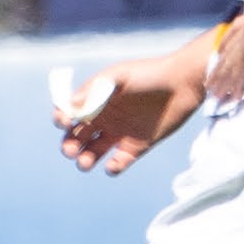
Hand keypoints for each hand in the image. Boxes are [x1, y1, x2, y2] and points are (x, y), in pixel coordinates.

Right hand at [56, 39, 214, 174]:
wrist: (182, 84)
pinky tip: (115, 164)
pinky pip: (118, 163)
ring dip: (84, 160)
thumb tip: (70, 106)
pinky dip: (112, 168)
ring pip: (92, 153)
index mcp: (94, 100)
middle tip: (71, 149)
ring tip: (86, 162)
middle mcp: (103, 118)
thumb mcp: (118, 76)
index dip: (61, 119)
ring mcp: (119, 134)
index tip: (65, 122)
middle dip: (68, 146)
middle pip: (75, 137)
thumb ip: (94, 89)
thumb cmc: (148, 74)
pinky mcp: (136, 147)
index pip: (68, 113)